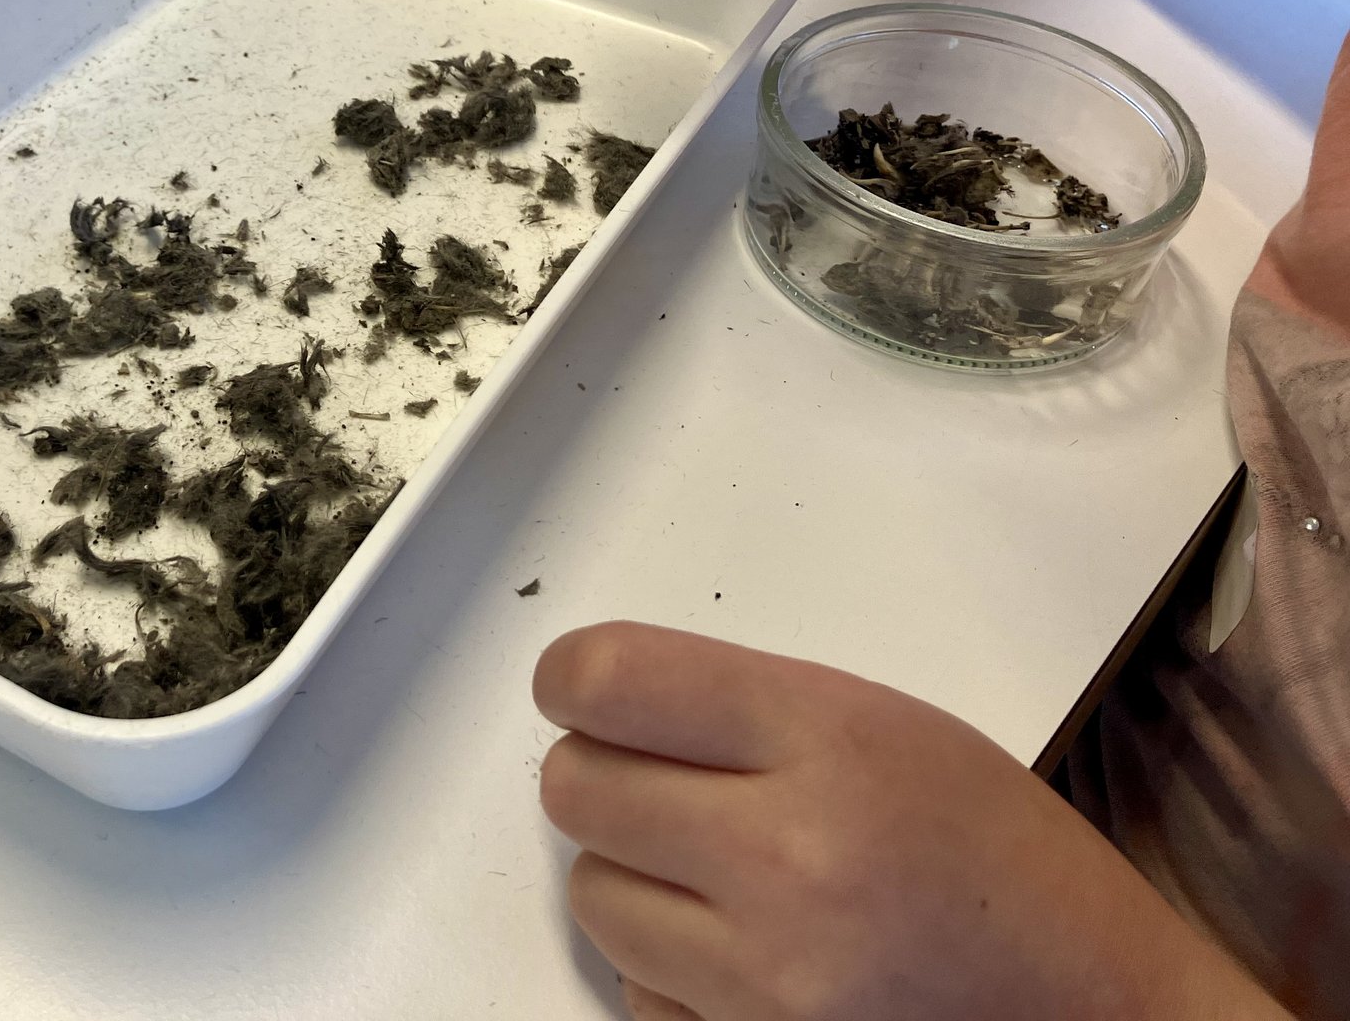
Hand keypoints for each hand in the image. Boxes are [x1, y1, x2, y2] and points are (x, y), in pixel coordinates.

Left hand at [534, 622, 1287, 1019]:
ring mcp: (767, 975)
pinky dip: (670, 970)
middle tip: (666, 784)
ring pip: (592, 895)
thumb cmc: (1002, 858)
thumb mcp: (889, 726)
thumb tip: (599, 701)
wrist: (1097, 1011)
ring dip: (634, 876)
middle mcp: (788, 856)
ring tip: (721, 873)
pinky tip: (748, 951)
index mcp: (828, 740)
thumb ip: (743, 705)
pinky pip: (635, 990)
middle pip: (574, 788)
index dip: (572, 682)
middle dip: (603, 777)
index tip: (582, 693)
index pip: (607, 681)